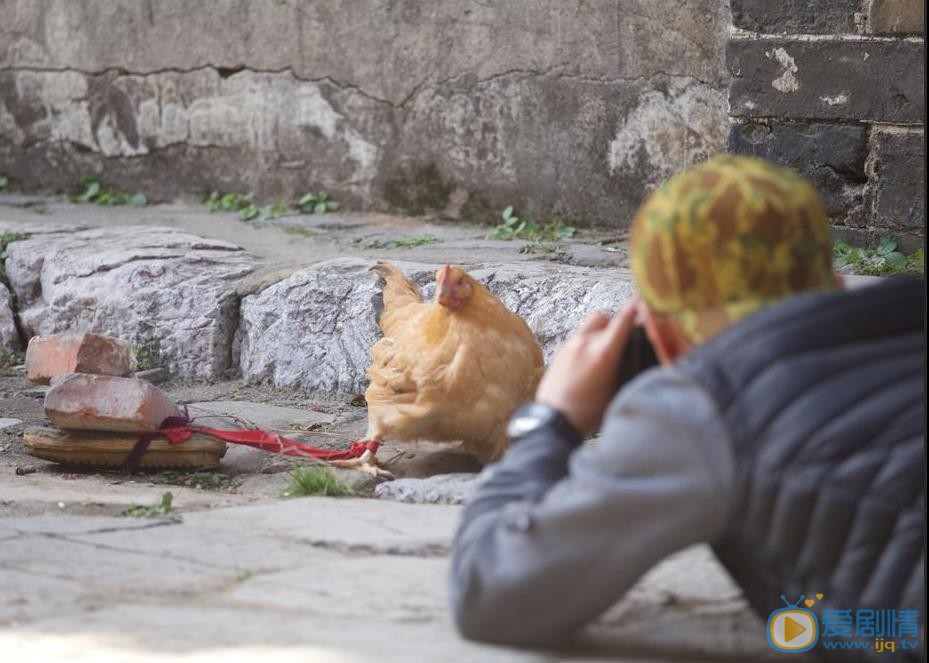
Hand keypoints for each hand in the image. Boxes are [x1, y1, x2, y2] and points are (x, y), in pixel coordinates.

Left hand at [536, 300, 637, 435]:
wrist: (553, 419)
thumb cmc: (587, 412)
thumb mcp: (616, 391)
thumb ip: (627, 369)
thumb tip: (639, 356)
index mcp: (603, 353)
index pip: (623, 320)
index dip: (635, 307)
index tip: (643, 299)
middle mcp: (585, 342)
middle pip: (606, 318)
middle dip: (618, 322)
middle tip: (625, 335)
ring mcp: (570, 344)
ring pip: (591, 325)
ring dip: (602, 329)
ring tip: (607, 348)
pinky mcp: (560, 350)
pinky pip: (579, 335)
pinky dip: (589, 339)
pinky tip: (591, 359)